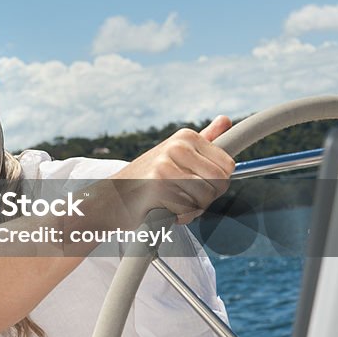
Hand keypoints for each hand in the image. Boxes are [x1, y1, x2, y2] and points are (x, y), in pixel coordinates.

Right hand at [113, 115, 235, 223]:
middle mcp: (178, 146)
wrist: (109, 199)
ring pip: (205, 198)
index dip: (216, 183)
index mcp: (186, 137)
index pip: (228, 166)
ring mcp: (167, 164)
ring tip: (169, 202)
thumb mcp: (175, 154)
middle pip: (220, 182)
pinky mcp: (159, 184)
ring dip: (191, 209)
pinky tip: (161, 208)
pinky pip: (187, 209)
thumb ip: (204, 139)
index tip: (195, 184)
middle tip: (181, 196)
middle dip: (206, 198)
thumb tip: (226, 120)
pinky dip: (178, 217)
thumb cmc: (145, 181)